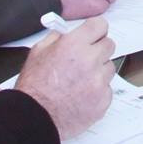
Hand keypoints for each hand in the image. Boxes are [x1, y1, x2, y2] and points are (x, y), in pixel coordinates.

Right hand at [17, 18, 115, 141]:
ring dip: (98, 71)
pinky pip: (107, 89)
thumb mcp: (38, 52)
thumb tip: (68, 33)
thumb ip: (56, 38)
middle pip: (109, 45)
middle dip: (98, 49)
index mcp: (74, 45)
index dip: (95, 30)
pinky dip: (97, 92)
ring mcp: (99, 82)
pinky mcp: (103, 100)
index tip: (92, 35)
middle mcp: (90, 61)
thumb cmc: (33, 87)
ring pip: (109, 68)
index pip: (100, 25)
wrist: (34, 117)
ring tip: (79, 81)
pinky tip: (81, 96)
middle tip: (84, 59)